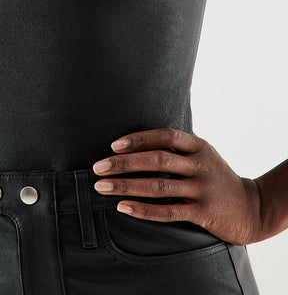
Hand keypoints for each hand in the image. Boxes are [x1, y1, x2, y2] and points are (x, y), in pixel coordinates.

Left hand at [92, 128, 262, 244]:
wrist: (250, 208)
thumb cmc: (214, 177)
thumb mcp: (201, 155)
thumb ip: (176, 148)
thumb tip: (134, 144)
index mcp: (198, 145)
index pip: (164, 136)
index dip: (138, 139)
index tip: (114, 146)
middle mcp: (200, 164)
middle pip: (157, 160)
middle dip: (124, 163)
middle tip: (99, 167)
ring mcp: (202, 188)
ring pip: (158, 186)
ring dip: (126, 186)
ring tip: (102, 187)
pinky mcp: (203, 212)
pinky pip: (167, 211)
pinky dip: (143, 210)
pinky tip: (124, 207)